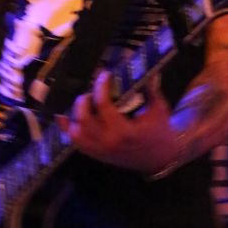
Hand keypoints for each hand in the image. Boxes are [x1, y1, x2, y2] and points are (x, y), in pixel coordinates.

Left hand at [57, 72, 180, 176]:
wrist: (161, 158)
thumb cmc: (160, 132)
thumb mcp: (158, 109)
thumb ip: (150, 89)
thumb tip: (147, 69)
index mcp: (124, 131)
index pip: (104, 105)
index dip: (101, 86)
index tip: (105, 75)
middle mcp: (109, 142)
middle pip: (83, 118)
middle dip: (84, 100)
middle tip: (92, 90)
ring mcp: (101, 151)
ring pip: (75, 133)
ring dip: (75, 115)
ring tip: (83, 103)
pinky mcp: (98, 155)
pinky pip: (76, 143)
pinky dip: (69, 129)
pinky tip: (65, 117)